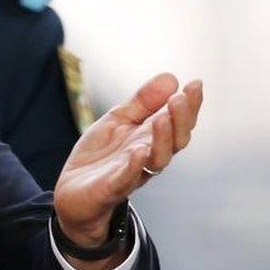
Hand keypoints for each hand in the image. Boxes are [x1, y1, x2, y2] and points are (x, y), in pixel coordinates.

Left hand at [54, 73, 201, 267]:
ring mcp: (132, 173)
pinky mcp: (111, 188)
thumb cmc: (100, 155)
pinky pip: (126, 178)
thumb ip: (142, 102)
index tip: (196, 84)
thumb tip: (171, 77)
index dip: (189, 105)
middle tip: (180, 98)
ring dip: (162, 139)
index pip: (177, 122)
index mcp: (152, 139)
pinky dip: (134, 165)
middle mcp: (148, 157)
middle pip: (175, 141)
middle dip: (180, 120)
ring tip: (162, 118)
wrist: (73, 192)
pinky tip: (138, 150)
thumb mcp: (117, 120)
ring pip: (157, 160)